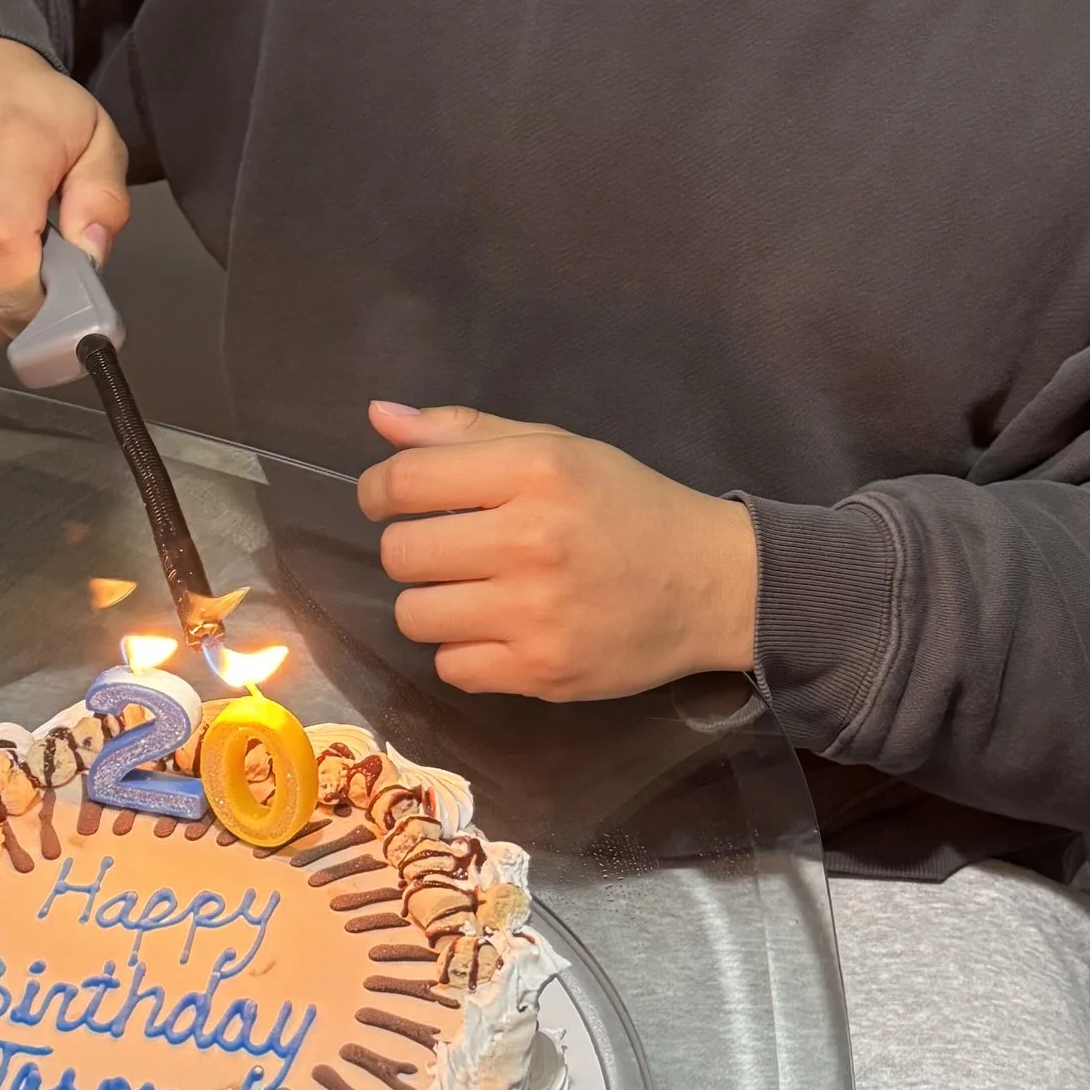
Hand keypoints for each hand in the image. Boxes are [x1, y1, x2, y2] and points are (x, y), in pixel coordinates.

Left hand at [356, 402, 758, 701]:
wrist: (710, 584)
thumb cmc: (628, 507)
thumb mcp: (558, 448)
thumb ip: (465, 433)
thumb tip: (379, 418)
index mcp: (535, 472)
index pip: (405, 483)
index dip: (379, 491)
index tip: (390, 501)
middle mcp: (531, 540)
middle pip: (400, 554)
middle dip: (413, 550)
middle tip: (451, 549)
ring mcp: (536, 614)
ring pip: (415, 616)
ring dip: (434, 603)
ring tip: (476, 592)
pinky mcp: (543, 672)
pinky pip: (452, 666)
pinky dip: (465, 650)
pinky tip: (501, 629)